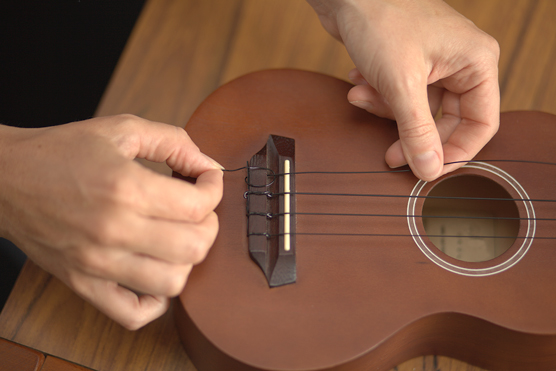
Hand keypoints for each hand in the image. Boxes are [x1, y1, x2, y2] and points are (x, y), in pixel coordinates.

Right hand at [0, 115, 222, 328]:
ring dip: (187, 260)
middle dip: (208, 224)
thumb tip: (208, 166)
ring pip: (173, 283)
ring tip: (176, 237)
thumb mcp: (120, 129)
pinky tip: (154, 271)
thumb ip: (173, 142)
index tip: (206, 180)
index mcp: (125, 188)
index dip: (214, 189)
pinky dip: (156, 301)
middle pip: (195, 246)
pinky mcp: (84, 284)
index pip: (198, 205)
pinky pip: (134, 314)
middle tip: (195, 209)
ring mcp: (98, 264)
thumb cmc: (61, 151)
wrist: (5, 179)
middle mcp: (114, 230)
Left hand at [307, 0, 499, 180]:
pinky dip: (378, 95)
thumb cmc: (381, 19)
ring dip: (386, 111)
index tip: (427, 171)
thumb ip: (417, 131)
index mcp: (476, 62)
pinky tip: (358, 83)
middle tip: (389, 156)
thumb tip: (428, 170)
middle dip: (412, 136)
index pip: (481, 124)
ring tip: (362, 96)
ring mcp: (434, 63)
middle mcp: (460, 63)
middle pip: (447, 121)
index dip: (455, 153)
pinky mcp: (408, 63)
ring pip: (418, 111)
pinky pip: (399, 96)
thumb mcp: (401, 84)